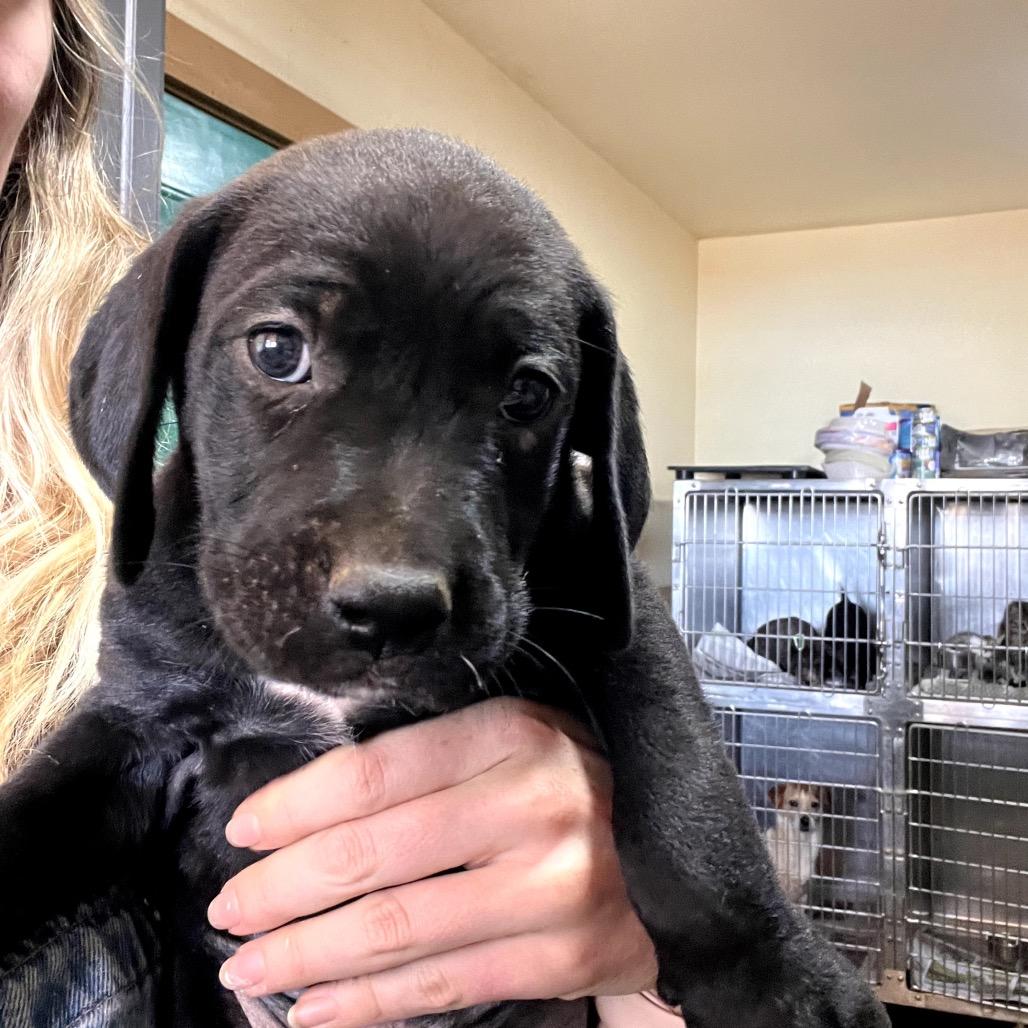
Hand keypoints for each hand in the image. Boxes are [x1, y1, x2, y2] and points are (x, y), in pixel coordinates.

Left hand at [207, 697, 657, 1026]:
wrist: (676, 857)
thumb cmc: (571, 785)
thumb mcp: (513, 743)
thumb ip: (431, 763)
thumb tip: (310, 810)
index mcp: (512, 732)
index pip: (377, 769)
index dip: (296, 805)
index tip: (244, 832)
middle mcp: (533, 803)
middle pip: (374, 852)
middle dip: (283, 889)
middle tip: (228, 910)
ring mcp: (551, 886)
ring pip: (397, 928)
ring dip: (306, 953)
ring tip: (247, 965)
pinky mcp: (561, 958)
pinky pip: (440, 985)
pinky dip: (365, 1003)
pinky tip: (313, 1007)